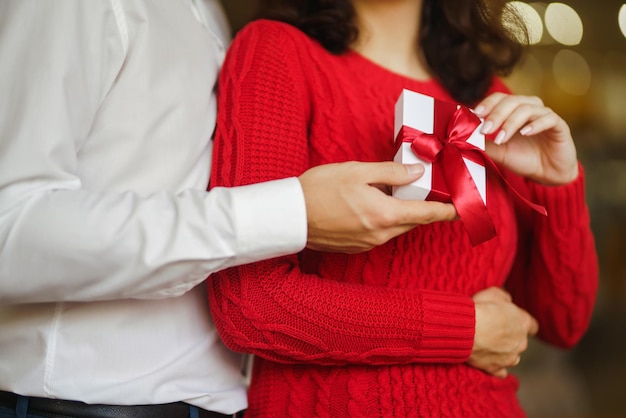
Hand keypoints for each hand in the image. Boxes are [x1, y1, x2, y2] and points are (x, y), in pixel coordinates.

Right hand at [299, 161, 456, 252]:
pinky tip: (371, 205)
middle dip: (422, 208)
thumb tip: (417, 173)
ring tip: (392, 193)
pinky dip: (384, 219)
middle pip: (413, 222)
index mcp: (384, 214)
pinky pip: (380, 233)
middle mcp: (379, 234)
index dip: (449, 211)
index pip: (427, 215)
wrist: (289, 216)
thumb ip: (391, 173)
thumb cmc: (319, 190)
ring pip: (396, 227)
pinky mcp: (356, 247)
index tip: (464, 209)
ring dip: (400, 213)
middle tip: (426, 189)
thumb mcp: (357, 172)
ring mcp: (367, 244)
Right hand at [469, 287, 538, 377]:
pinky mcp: (495, 368)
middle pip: (521, 342)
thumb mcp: (494, 293)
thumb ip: (505, 298)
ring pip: (513, 357)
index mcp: (523, 322)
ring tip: (488, 345)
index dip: (523, 323)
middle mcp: (521, 342)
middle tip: (492, 330)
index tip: (514, 322)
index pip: (533, 325)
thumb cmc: (481, 308)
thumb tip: (507, 301)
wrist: (466, 328)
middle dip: (510, 337)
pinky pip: (501, 372)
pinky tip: (490, 362)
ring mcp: (510, 358)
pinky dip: (497, 368)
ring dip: (504, 352)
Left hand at [475, 93, 578, 185]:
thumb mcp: (499, 152)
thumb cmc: (523, 159)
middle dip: (496, 115)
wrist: (547, 175)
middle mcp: (530, 108)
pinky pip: (548, 119)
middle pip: (512, 101)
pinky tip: (524, 133)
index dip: (488, 104)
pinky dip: (535, 125)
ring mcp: (545, 115)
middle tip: (485, 130)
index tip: (475, 115)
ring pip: (527, 109)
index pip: (500, 98)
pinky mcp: (560, 125)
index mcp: (514, 110)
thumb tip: (464, 136)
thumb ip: (484, 143)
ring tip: (501, 138)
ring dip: (511, 123)